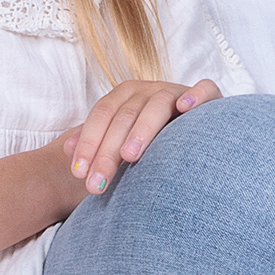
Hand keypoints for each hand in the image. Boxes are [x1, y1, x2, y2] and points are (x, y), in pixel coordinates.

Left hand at [57, 77, 219, 195]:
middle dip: (107, 152)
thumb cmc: (152, 141)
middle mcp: (148, 90)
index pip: (101, 116)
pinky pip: (205, 90)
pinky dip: (196, 96)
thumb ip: (96, 142)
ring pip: (158, 104)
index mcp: (125, 96)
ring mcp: (177, 91)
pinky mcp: (209, 97)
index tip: (78, 174)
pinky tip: (185, 108)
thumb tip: (65, 150)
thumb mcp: (120, 142)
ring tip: (129, 156)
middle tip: (97, 184)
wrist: (196, 133)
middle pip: (124, 116)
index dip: (88, 144)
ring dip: (142, 128)